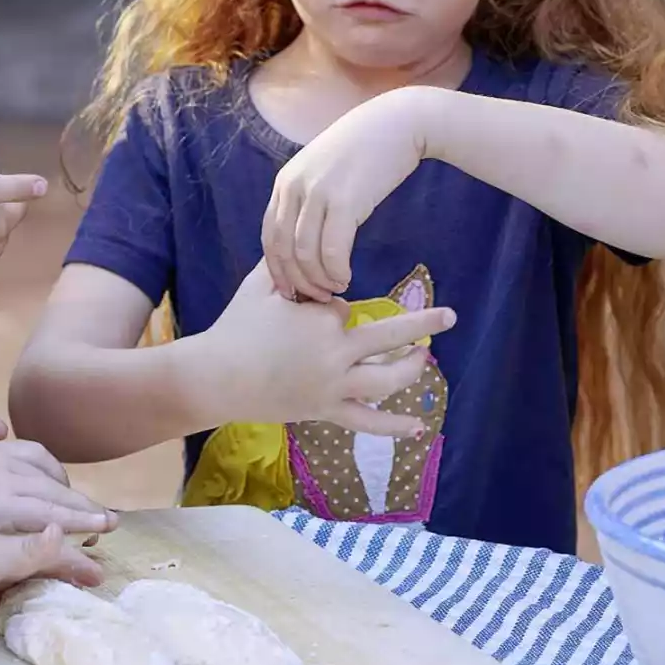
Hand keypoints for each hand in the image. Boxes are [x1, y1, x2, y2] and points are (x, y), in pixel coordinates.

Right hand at [195, 261, 454, 431]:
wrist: (215, 377)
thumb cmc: (236, 328)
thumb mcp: (260, 286)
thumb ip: (283, 263)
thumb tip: (296, 237)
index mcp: (323, 319)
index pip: (347, 307)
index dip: (332, 307)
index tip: (310, 312)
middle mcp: (336, 352)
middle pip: (390, 336)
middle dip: (422, 324)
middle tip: (449, 316)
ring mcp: (334, 386)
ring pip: (387, 380)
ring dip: (411, 368)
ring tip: (424, 358)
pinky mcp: (326, 410)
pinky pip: (365, 421)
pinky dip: (393, 426)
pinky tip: (418, 426)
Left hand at [263, 90, 432, 300]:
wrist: (397, 123)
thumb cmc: (365, 148)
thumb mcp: (323, 169)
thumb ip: (309, 198)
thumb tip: (305, 238)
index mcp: (285, 182)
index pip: (269, 235)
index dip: (278, 268)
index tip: (293, 288)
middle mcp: (294, 188)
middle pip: (283, 250)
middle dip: (297, 281)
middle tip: (315, 299)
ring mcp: (317, 194)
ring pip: (305, 255)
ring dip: (318, 281)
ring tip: (334, 289)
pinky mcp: (344, 202)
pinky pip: (331, 251)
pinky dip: (336, 272)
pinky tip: (346, 278)